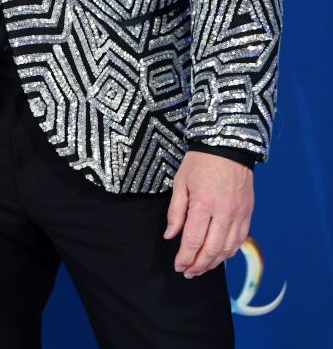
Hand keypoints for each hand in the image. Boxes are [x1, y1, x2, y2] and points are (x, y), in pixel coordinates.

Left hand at [163, 151, 253, 277]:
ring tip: (202, 267)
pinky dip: (229, 252)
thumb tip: (170, 236)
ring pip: (227, 249)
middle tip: (188, 273)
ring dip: (214, 263)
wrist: (228, 144)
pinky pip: (240, 240)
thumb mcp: (181, 182)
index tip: (178, 266)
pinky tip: (219, 255)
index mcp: (203, 203)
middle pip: (211, 250)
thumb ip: (176, 211)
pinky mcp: (248, 212)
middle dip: (198, 265)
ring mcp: (238, 213)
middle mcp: (223, 212)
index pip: (193, 240)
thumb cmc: (200, 161)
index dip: (185, 257)